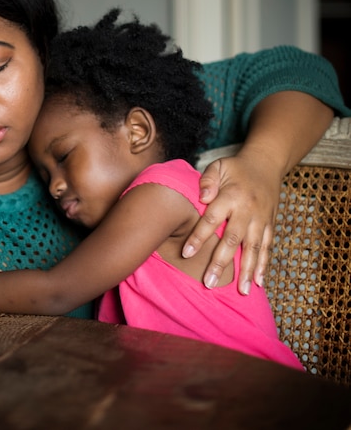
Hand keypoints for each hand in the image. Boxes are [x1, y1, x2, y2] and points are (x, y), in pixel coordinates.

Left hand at [183, 154, 277, 294]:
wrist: (266, 164)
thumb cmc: (235, 168)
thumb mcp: (218, 166)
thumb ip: (207, 180)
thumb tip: (202, 198)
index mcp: (231, 196)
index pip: (212, 219)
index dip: (199, 236)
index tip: (186, 253)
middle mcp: (248, 210)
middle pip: (233, 239)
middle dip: (221, 262)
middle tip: (209, 283)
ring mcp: (261, 219)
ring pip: (253, 248)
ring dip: (246, 271)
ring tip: (240, 291)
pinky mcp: (270, 224)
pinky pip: (267, 247)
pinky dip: (263, 265)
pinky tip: (258, 282)